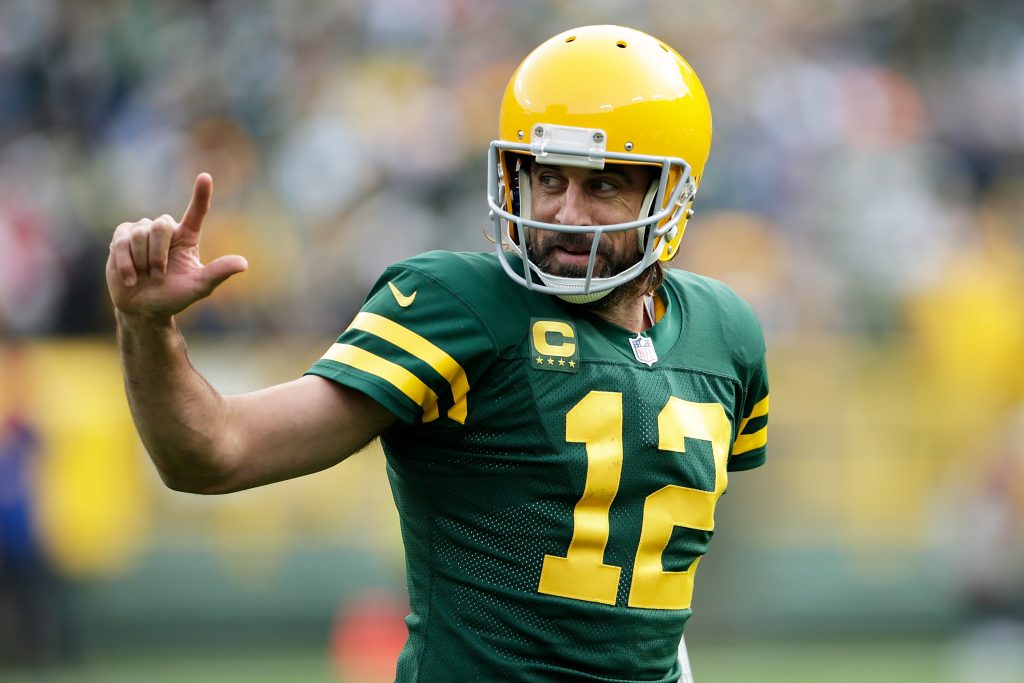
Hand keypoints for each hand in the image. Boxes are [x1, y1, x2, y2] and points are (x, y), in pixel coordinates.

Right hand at [106, 173, 247, 319]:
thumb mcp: (199, 287)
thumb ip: (218, 273)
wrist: (143, 307)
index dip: (201, 194)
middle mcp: (166, 230)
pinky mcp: (121, 237)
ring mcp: (142, 231)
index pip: (196, 212)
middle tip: (159, 274)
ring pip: (140, 233)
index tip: (205, 177)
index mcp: (187, 237)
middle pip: (161, 225)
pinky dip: (126, 263)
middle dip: (158, 254)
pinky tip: (130, 278)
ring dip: (143, 261)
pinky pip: (121, 242)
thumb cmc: (174, 296)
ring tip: (145, 276)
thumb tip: (244, 263)